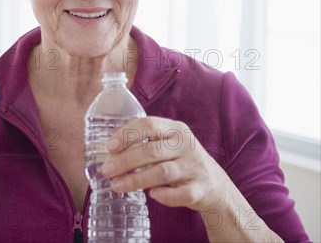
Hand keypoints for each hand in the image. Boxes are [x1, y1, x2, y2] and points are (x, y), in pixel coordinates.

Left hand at [101, 116, 232, 211]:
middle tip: (106, 171)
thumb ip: (143, 145)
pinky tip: (152, 195)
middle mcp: (186, 145)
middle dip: (125, 161)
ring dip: (136, 180)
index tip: (110, 147)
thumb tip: (110, 156)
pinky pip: (181, 194)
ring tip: (116, 186)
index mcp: (175, 129)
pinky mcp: (201, 188)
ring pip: (162, 172)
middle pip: (151, 150)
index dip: (127, 134)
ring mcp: (195, 166)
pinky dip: (166, 196)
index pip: (148, 125)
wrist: (213, 183)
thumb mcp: (166, 144)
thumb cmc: (179, 160)